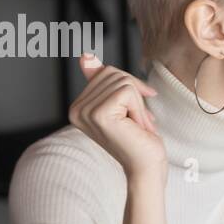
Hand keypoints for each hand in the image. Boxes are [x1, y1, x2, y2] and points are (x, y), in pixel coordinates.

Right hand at [68, 52, 165, 181]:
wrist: (147, 167)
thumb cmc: (139, 139)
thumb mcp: (122, 105)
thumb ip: (104, 81)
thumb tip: (85, 55)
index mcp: (77, 106)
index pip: (106, 72)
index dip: (129, 87)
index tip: (133, 112)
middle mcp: (76, 108)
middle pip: (113, 73)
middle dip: (135, 94)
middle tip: (136, 121)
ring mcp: (85, 111)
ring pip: (122, 81)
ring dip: (139, 104)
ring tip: (135, 126)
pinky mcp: (99, 114)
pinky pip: (128, 91)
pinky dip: (139, 109)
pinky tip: (136, 127)